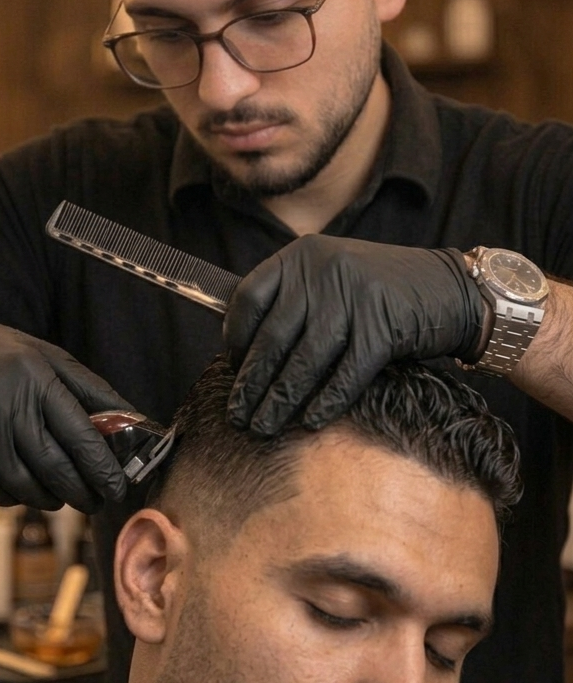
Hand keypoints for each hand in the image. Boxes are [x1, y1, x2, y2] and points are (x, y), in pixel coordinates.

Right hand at [0, 306, 134, 512]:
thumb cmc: (1, 356)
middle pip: (51, 465)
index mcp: (35, 377)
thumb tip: (134, 423)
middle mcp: (4, 401)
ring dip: (46, 499)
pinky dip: (11, 497)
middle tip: (95, 503)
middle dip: (80, 492)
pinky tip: (23, 492)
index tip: (118, 488)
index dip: (102, 468)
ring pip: (19, 483)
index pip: (78, 434)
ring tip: (60, 497)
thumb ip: (90, 392)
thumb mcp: (49, 358)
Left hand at [223, 237, 484, 433]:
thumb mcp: (331, 277)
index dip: (235, 339)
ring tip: (263, 427)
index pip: (249, 298)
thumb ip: (293, 300)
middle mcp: (323, 271)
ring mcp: (353, 297)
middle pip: (273, 336)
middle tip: (237, 415)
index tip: (232, 369)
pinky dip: (326, 402)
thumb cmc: (381, 292)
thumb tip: (245, 354)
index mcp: (302, 255)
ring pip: (305, 360)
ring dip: (280, 400)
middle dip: (251, 383)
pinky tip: (311, 422)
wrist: (450, 288)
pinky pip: (345, 374)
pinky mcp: (383, 327)